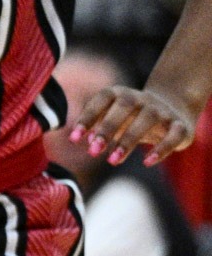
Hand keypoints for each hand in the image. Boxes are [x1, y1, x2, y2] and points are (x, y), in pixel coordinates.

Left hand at [72, 85, 198, 166]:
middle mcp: (142, 98)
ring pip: (147, 119)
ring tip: (112, 161)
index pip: (101, 100)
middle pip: (124, 107)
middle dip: (107, 128)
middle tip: (93, 151)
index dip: (87, 117)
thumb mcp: (114, 119)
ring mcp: (162, 110)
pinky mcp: (180, 125)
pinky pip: (173, 135)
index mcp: (120, 94)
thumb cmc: (132, 117)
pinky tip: (147, 162)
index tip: (74, 138)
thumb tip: (88, 141)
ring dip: (129, 140)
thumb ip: (99, 127)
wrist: (173, 108)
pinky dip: (161, 149)